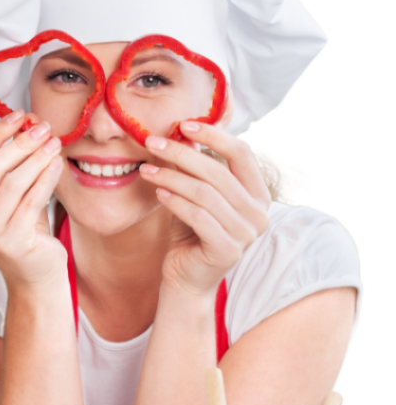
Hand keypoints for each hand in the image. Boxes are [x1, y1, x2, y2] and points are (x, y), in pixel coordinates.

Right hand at [0, 110, 65, 289]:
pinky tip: (57, 165)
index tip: (18, 116)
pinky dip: (46, 179)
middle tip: (42, 127)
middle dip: (18, 143)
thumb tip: (25, 122)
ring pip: (12, 183)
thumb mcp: (7, 197)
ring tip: (54, 142)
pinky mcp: (12, 244)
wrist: (34, 275)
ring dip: (35, 158)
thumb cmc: (23, 230)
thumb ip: (9, 165)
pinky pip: (31, 201)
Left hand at [138, 121, 270, 296]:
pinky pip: (199, 217)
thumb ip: (194, 169)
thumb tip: (181, 130)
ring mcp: (246, 233)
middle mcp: (259, 212)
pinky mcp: (227, 250)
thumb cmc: (190, 235)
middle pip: (218, 171)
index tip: (183, 124)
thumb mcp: (193, 196)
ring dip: (172, 177)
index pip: (242, 153)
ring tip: (146, 170)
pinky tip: (158, 194)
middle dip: (182, 153)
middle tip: (152, 143)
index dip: (213, 135)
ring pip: (205, 193)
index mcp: (257, 194)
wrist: (185, 280)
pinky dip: (176, 202)